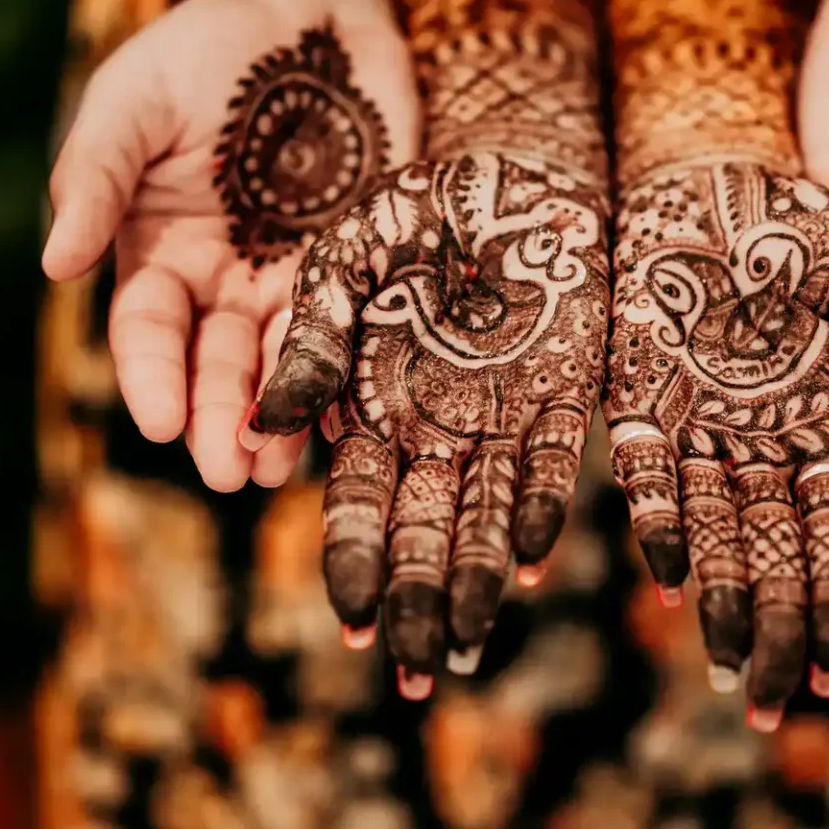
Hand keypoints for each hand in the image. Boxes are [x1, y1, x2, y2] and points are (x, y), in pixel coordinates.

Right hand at [42, 0, 415, 489]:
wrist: (304, 12)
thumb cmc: (201, 51)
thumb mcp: (132, 101)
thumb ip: (95, 176)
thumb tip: (54, 264)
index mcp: (161, 252)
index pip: (149, 330)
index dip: (152, 376)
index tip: (157, 422)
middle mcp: (229, 278)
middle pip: (221, 362)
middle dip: (223, 419)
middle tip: (233, 475)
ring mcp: (301, 271)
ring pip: (290, 358)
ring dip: (287, 415)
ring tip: (286, 469)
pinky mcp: (370, 256)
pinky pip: (364, 320)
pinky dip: (360, 366)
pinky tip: (362, 411)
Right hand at [247, 152, 608, 695]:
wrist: (501, 151)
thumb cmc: (402, 192)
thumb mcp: (345, 255)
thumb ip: (311, 332)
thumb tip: (266, 420)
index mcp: (370, 394)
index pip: (355, 496)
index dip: (352, 557)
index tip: (349, 622)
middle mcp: (432, 414)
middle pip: (422, 522)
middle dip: (418, 597)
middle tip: (415, 677)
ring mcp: (497, 401)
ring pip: (486, 505)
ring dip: (479, 574)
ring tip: (472, 644)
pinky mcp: (562, 377)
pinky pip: (550, 452)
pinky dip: (540, 502)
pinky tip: (534, 558)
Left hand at [603, 161, 828, 727]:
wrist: (711, 166)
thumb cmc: (800, 225)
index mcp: (822, 423)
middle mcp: (760, 439)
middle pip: (772, 555)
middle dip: (778, 631)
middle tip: (777, 708)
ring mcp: (700, 421)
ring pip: (714, 531)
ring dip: (724, 600)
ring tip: (732, 671)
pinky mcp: (639, 393)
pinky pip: (650, 467)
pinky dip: (660, 520)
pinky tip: (670, 577)